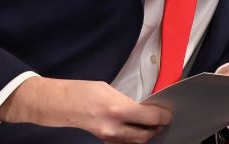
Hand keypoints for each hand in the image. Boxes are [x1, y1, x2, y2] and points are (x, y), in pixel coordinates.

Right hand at [0, 76, 171, 142]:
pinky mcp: (103, 140)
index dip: (163, 116)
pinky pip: (123, 142)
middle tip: (162, 121)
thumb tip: (141, 107)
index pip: (150, 118)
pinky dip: (132, 137)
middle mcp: (114, 127)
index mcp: (117, 109)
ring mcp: (107, 137)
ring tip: (151, 126)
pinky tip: (135, 129)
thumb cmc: (83, 92)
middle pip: (145, 136)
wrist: (61, 104)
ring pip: (135, 142)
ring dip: (145, 135)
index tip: (167, 113)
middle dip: (156, 129)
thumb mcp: (110, 90)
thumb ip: (127, 101)